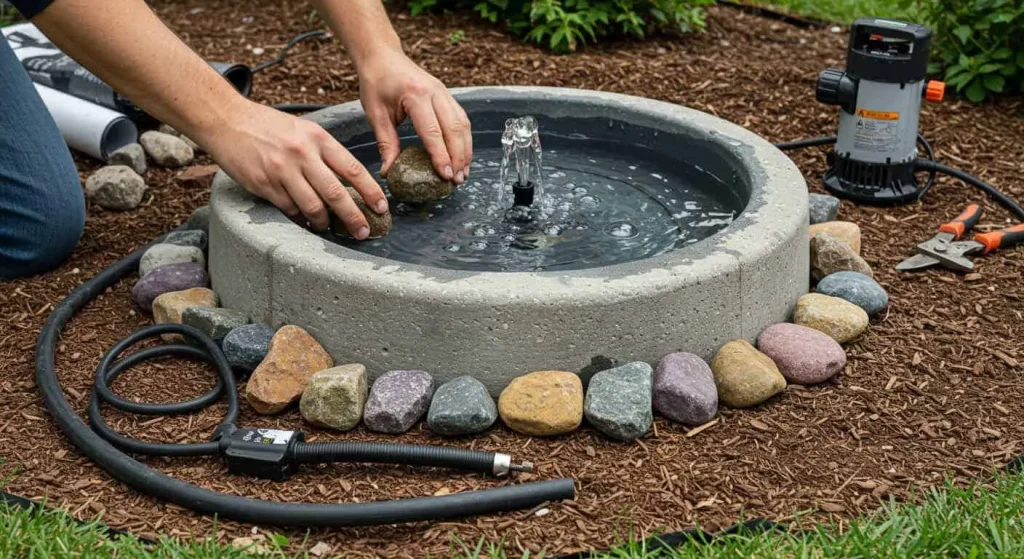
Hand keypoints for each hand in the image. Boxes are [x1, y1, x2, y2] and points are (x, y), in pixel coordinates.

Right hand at [204, 99, 387, 238]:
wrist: (227, 120)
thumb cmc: (268, 126)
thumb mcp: (303, 129)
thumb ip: (325, 152)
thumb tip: (349, 181)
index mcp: (318, 138)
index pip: (353, 169)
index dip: (371, 192)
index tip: (382, 207)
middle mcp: (302, 154)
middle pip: (337, 193)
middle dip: (355, 216)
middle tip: (364, 231)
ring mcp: (283, 171)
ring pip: (313, 207)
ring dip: (324, 222)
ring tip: (327, 227)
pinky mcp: (264, 184)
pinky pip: (289, 209)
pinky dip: (299, 218)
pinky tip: (303, 220)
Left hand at [357, 51, 471, 183]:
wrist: (383, 56)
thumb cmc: (376, 83)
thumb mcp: (375, 114)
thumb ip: (386, 143)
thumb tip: (388, 172)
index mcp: (415, 95)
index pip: (433, 131)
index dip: (441, 156)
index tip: (446, 175)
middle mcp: (435, 92)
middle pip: (454, 129)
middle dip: (459, 157)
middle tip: (457, 180)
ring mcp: (444, 92)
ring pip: (463, 124)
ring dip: (466, 150)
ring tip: (463, 172)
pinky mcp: (448, 95)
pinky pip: (462, 119)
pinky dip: (464, 139)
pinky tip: (463, 155)